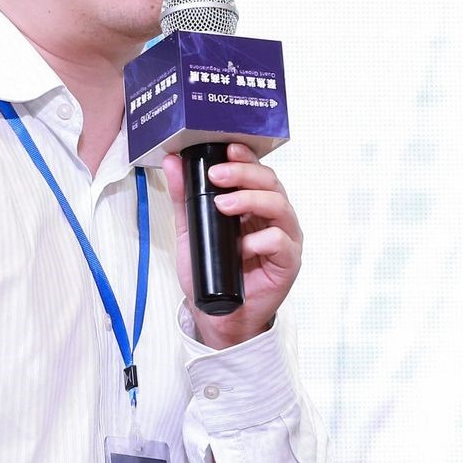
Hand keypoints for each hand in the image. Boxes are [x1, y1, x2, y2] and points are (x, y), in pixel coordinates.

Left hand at [162, 144, 301, 349]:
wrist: (217, 314)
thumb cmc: (210, 272)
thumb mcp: (190, 229)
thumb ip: (184, 196)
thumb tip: (173, 161)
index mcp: (255, 203)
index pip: (256, 170)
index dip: (244, 157)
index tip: (225, 148)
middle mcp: (273, 216)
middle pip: (270, 182)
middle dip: (243, 174)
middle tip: (216, 176)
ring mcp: (285, 237)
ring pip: (279, 206)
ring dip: (251, 200)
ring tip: (224, 206)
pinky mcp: (288, 261)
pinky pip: (280, 241)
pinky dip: (260, 240)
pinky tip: (242, 246)